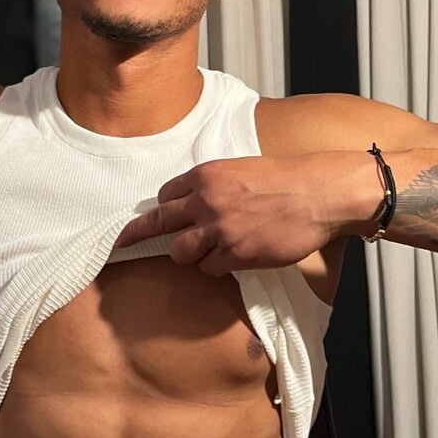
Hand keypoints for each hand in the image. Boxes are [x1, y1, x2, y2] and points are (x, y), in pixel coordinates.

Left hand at [112, 154, 360, 275]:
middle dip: (135, 235)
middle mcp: (206, 201)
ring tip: (208, 250)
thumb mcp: (240, 169)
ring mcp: (219, 230)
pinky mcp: (236, 254)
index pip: (165, 195)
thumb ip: (213, 185)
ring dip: (188, 254)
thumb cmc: (285, 179)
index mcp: (206, 176)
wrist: (317, 193)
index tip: (152, 217)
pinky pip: (209, 268)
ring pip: (181, 252)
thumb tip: (192, 201)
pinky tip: (235, 257)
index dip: (163, 208)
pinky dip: (217, 266)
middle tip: (119, 244)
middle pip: (157, 222)